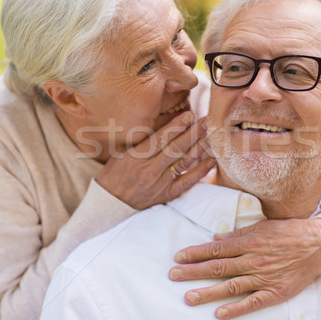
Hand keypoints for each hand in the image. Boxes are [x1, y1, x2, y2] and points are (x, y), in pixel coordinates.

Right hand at [96, 112, 214, 209]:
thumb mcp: (122, 154)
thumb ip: (143, 142)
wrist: (109, 204)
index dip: (176, 126)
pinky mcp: (166, 195)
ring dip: (199, 147)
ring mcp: (159, 183)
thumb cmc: (114, 175)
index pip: (160, 139)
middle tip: (206, 120)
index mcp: (135, 157)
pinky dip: (200, 171)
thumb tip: (165, 127)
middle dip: (192, 132)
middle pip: (175, 148)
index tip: (189, 115)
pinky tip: (211, 160)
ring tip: (210, 135)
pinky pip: (186, 182)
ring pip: (183, 162)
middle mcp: (149, 169)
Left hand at [169, 218, 320, 318]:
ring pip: (230, 285)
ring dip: (208, 292)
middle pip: (218, 267)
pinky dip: (236, 308)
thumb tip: (216, 238)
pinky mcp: (275, 292)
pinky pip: (253, 302)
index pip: (216, 249)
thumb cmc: (290, 233)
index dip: (196, 253)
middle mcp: (253, 259)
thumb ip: (238, 234)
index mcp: (249, 242)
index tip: (179, 257)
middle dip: (193, 272)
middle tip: (173, 276)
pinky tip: (220, 313)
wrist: (319, 245)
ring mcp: (263, 277)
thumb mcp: (263, 226)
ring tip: (189, 297)